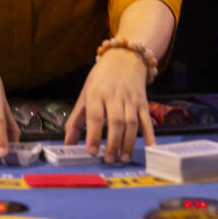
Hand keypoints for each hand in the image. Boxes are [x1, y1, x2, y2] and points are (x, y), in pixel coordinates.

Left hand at [64, 48, 152, 162]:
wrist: (123, 59)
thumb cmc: (100, 79)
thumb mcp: (84, 94)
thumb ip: (76, 120)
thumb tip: (68, 142)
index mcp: (96, 94)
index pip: (95, 116)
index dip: (93, 134)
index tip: (92, 151)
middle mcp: (114, 96)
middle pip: (116, 122)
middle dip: (113, 143)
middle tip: (109, 159)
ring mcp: (131, 99)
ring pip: (132, 123)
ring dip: (128, 143)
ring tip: (123, 158)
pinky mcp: (144, 102)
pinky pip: (147, 120)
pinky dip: (149, 134)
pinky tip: (150, 147)